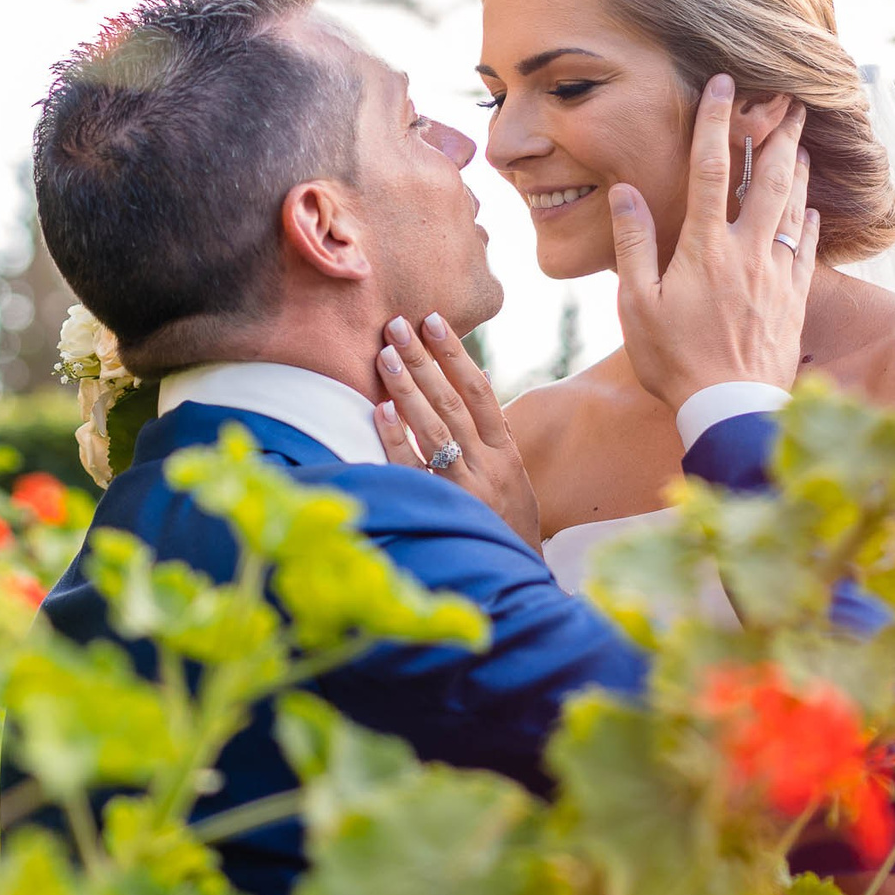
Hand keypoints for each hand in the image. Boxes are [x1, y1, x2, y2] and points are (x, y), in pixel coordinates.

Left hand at [374, 311, 540, 549]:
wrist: (514, 574)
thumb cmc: (507, 520)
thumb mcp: (510, 472)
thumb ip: (491, 428)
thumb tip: (480, 375)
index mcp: (505, 450)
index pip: (480, 390)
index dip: (456, 354)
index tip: (433, 320)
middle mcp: (488, 464)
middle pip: (452, 402)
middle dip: (423, 360)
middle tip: (395, 325)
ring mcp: (465, 487)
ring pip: (434, 429)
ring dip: (408, 389)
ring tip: (384, 355)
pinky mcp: (443, 508)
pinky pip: (414, 469)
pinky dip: (397, 438)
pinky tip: (380, 410)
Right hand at [611, 79, 819, 415]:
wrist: (732, 407)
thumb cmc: (674, 360)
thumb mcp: (637, 303)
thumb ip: (635, 243)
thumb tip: (627, 191)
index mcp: (705, 247)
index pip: (711, 169)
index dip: (716, 122)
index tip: (723, 83)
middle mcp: (748, 250)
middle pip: (768, 177)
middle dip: (778, 133)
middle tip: (790, 99)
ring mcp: (777, 273)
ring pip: (794, 205)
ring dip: (798, 167)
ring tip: (802, 139)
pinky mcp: (794, 297)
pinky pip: (808, 245)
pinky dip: (809, 216)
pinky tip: (811, 205)